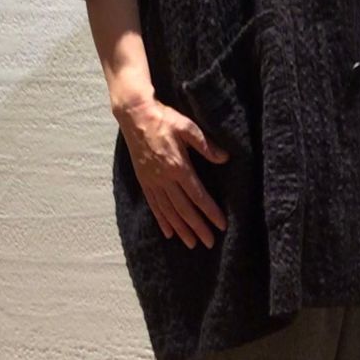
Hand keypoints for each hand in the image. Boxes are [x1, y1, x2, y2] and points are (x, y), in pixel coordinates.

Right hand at [112, 93, 230, 247]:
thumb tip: (224, 158)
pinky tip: (169, 232)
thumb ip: (206, 145)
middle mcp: (165, 178)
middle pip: (184, 209)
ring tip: (192, 243)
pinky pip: (154, 205)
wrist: (135, 116)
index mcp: (178, 166)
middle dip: (198, 227)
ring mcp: (153, 181)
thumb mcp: (188, 127)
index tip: (221, 225)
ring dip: (181, 229)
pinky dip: (162, 221)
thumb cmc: (164, 118)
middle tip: (209, 243)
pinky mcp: (144, 181)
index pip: (198, 195)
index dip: (210, 212)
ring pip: (169, 211)